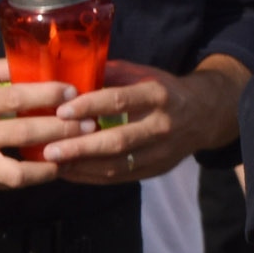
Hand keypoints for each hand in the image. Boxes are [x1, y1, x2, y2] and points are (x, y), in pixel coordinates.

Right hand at [0, 57, 81, 191]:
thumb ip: (0, 70)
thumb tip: (40, 61)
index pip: (13, 98)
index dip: (46, 95)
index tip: (72, 92)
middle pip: (22, 133)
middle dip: (61, 129)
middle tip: (89, 123)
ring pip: (18, 171)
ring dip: (52, 162)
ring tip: (77, 151)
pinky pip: (10, 184)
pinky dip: (36, 177)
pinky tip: (57, 166)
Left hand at [36, 57, 241, 186]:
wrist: (204, 115)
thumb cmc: (163, 91)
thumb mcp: (143, 74)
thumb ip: (111, 75)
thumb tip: (71, 75)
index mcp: (158, 95)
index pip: (120, 101)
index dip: (90, 106)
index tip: (61, 111)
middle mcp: (162, 125)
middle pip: (118, 141)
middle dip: (80, 147)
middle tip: (49, 149)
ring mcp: (161, 152)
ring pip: (118, 165)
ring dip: (82, 167)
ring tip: (53, 164)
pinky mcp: (156, 170)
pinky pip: (120, 178)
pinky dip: (92, 177)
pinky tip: (69, 172)